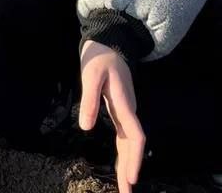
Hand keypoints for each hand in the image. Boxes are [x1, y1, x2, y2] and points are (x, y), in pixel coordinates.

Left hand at [79, 41, 144, 192]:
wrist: (109, 42)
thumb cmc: (99, 57)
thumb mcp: (90, 75)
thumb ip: (89, 100)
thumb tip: (87, 128)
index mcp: (124, 104)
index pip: (134, 137)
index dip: (134, 159)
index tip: (131, 179)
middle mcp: (128, 111)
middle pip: (134, 146)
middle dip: (132, 169)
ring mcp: (126, 112)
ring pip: (131, 143)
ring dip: (129, 164)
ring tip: (126, 187)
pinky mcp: (120, 111)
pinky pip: (126, 138)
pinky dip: (125, 154)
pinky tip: (122, 166)